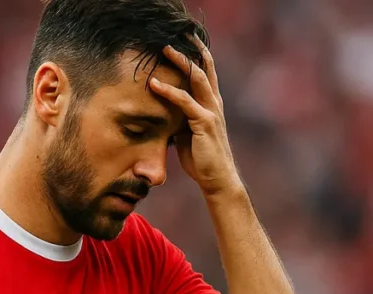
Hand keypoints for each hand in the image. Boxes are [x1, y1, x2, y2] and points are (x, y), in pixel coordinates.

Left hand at [149, 37, 242, 195]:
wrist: (218, 180)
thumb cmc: (202, 159)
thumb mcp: (188, 134)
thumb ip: (180, 119)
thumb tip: (162, 113)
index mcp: (212, 104)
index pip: (206, 72)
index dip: (196, 54)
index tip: (183, 40)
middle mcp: (214, 104)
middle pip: (203, 67)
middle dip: (190, 49)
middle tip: (174, 34)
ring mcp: (211, 112)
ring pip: (196, 78)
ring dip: (180, 61)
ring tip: (163, 49)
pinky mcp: (204, 124)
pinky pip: (185, 102)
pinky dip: (168, 91)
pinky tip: (154, 84)